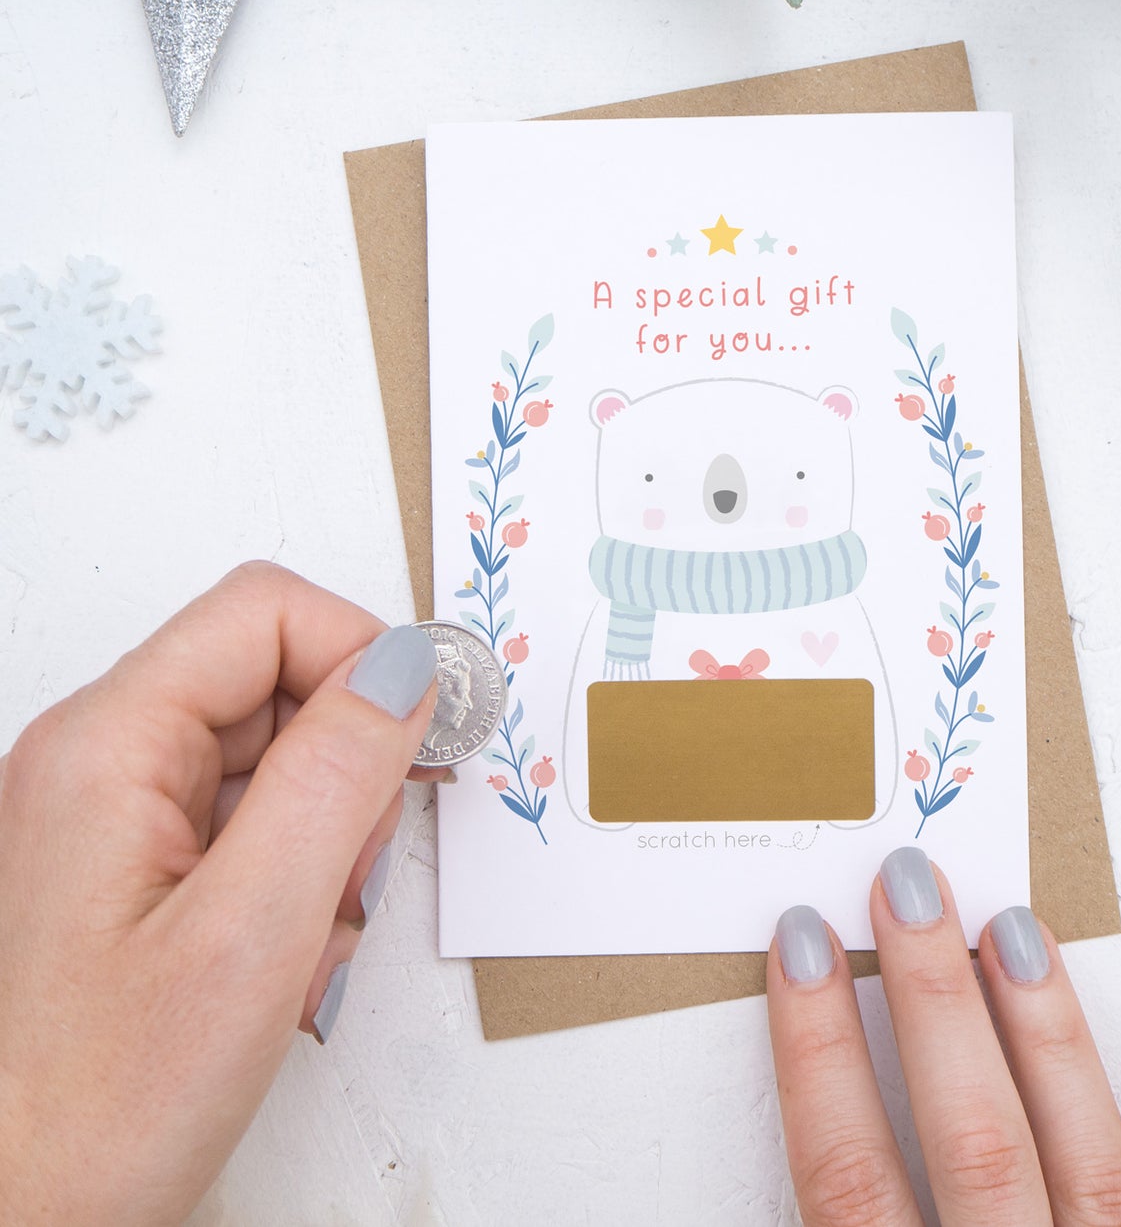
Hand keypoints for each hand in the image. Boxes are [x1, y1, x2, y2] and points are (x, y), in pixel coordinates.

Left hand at [0, 563, 441, 1226]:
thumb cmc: (83, 1116)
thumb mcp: (250, 933)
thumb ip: (336, 777)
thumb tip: (405, 669)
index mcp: (108, 746)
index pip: (267, 612)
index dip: (366, 655)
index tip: (427, 734)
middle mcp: (102, 761)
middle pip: (277, 679)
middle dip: (351, 765)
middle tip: (358, 869)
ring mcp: (116, 816)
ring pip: (278, 758)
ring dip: (330, 835)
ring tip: (311, 938)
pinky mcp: (137, 869)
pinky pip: (254, 827)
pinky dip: (299, 879)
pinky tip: (285, 960)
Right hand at [767, 846, 1120, 1225]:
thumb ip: (836, 1221)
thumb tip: (808, 1131)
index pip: (847, 1174)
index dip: (817, 1053)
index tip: (801, 943)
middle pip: (972, 1138)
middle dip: (933, 1000)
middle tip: (907, 883)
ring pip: (1088, 1163)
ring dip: (1049, 1040)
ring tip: (1015, 925)